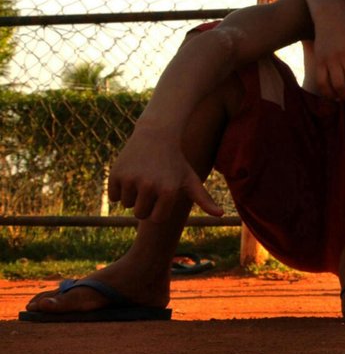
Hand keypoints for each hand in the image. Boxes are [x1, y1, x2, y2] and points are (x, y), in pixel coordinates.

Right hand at [107, 127, 222, 221]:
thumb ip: (204, 199)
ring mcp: (131, 180)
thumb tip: (221, 215)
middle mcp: (149, 186)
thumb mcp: (191, 178)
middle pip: (140, 214)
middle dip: (145, 204)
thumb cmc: (176, 161)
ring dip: (133, 195)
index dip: (159, 209)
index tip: (163, 194)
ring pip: (127, 205)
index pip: (157, 219)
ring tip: (142, 176)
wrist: (156, 135)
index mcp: (169, 191)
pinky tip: (130, 174)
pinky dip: (118, 189)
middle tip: (151, 185)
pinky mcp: (115, 175)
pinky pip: (113, 196)